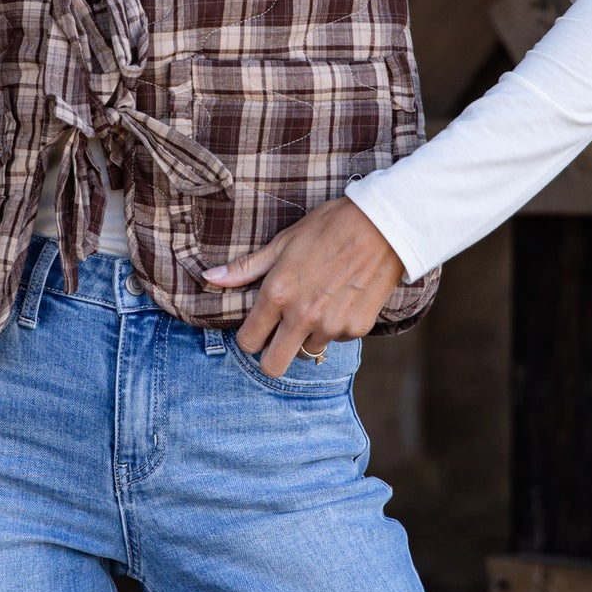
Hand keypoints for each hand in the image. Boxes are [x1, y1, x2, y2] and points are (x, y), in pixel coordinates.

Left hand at [202, 196, 403, 378]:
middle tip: (278, 338)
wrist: (383, 225)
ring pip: (309, 350)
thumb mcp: (282, 243)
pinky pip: (337, 339)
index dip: (248, 338)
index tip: (256, 329)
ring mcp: (332, 325)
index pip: (248, 342)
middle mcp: (303, 316)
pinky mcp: (357, 328)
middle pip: (273, 365)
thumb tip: (209, 278)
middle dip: (271, 357)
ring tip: (319, 303)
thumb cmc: (328, 228)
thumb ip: (246, 268)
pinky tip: (342, 299)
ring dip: (308, 335)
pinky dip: (335, 326)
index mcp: (278, 294)